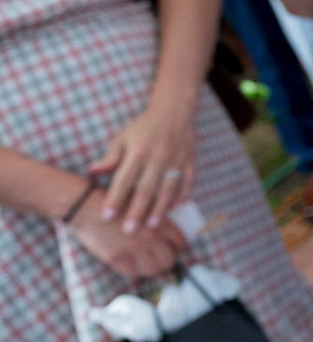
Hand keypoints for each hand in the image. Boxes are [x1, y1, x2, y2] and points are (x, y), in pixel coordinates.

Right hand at [65, 182, 187, 278]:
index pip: (179, 243)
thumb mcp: (143, 203)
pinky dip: (134, 269)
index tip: (176, 248)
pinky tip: (132, 261)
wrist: (85, 205)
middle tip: (164, 257)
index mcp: (158, 222)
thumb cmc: (115, 201)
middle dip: (168, 260)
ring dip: (152, 267)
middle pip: (168, 261)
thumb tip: (171, 234)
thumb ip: (158, 217)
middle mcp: (148, 238)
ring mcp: (131, 250)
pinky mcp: (115, 258)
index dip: (179, 248)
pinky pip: (132, 272)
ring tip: (149, 261)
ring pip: (152, 270)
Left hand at [88, 102, 196, 232]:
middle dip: (137, 211)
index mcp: (138, 151)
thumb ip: (110, 157)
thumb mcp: (123, 137)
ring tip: (152, 227)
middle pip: (146, 189)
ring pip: (167, 189)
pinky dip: (182, 196)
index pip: (123, 179)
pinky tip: (174, 209)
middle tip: (128, 231)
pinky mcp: (190, 162)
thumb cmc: (144, 127)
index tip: (106, 217)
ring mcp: (176, 160)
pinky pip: (187, 182)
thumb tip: (93, 171)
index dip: (114, 199)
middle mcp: (158, 157)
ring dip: (160, 209)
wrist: (174, 110)